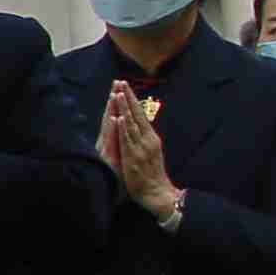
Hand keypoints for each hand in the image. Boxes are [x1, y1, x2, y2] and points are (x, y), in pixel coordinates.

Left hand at [102, 81, 179, 221]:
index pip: (140, 114)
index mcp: (151, 137)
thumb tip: (136, 125)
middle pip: (137, 115)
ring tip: (118, 94)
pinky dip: (123, 129)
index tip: (125, 86)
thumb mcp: (149, 152)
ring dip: (124, 108)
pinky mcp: (133, 157)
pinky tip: (119, 118)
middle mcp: (148, 139)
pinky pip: (127, 141)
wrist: (157, 193)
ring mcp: (141, 148)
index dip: (132, 100)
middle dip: (128, 98)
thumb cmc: (150, 173)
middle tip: (121, 82)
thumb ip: (142, 139)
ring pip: (131, 124)